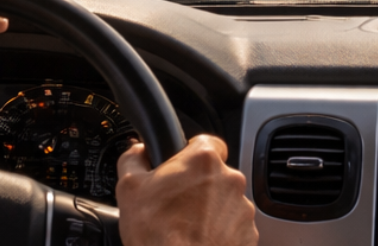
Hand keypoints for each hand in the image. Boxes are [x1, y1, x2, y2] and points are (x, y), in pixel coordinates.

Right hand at [115, 135, 256, 245]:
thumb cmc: (158, 234)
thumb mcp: (129, 189)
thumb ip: (133, 159)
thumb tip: (137, 153)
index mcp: (204, 161)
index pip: (207, 142)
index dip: (191, 153)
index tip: (181, 167)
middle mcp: (230, 180)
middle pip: (215, 175)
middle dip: (198, 186)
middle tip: (176, 203)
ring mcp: (242, 209)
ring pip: (225, 202)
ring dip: (209, 210)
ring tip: (186, 228)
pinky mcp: (249, 234)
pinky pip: (233, 227)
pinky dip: (220, 232)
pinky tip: (199, 241)